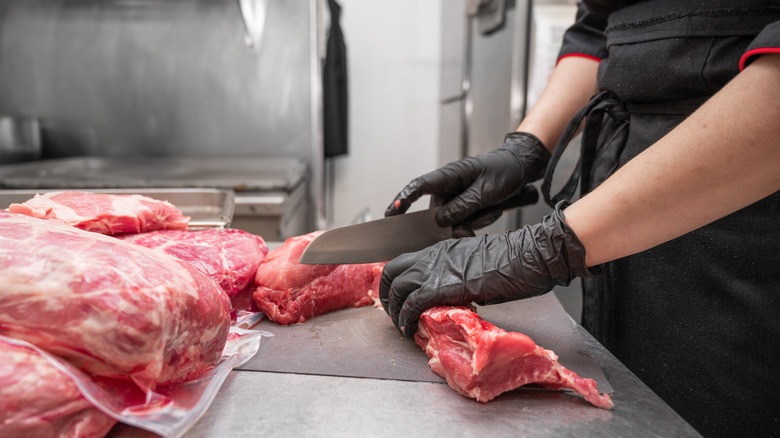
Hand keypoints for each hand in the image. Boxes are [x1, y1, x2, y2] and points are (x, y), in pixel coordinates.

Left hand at [379, 202, 598, 336]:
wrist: (525, 257)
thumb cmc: (512, 261)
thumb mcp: (477, 263)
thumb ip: (459, 274)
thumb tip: (453, 292)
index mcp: (441, 249)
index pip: (404, 261)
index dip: (396, 281)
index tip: (398, 297)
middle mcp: (432, 256)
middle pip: (392, 273)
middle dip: (386, 296)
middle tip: (393, 314)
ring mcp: (434, 269)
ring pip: (397, 289)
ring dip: (395, 311)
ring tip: (401, 327)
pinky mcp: (441, 286)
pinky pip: (411, 304)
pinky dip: (406, 319)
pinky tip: (409, 330)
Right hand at [385, 132, 549, 232]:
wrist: (521, 169)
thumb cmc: (504, 170)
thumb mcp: (485, 190)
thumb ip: (462, 206)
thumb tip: (440, 221)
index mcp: (449, 175)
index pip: (419, 186)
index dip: (403, 199)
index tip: (391, 213)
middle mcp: (448, 188)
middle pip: (436, 213)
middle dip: (452, 224)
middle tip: (472, 224)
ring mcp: (455, 199)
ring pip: (452, 222)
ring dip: (471, 222)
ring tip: (491, 208)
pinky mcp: (464, 207)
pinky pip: (464, 224)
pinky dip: (478, 222)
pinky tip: (492, 210)